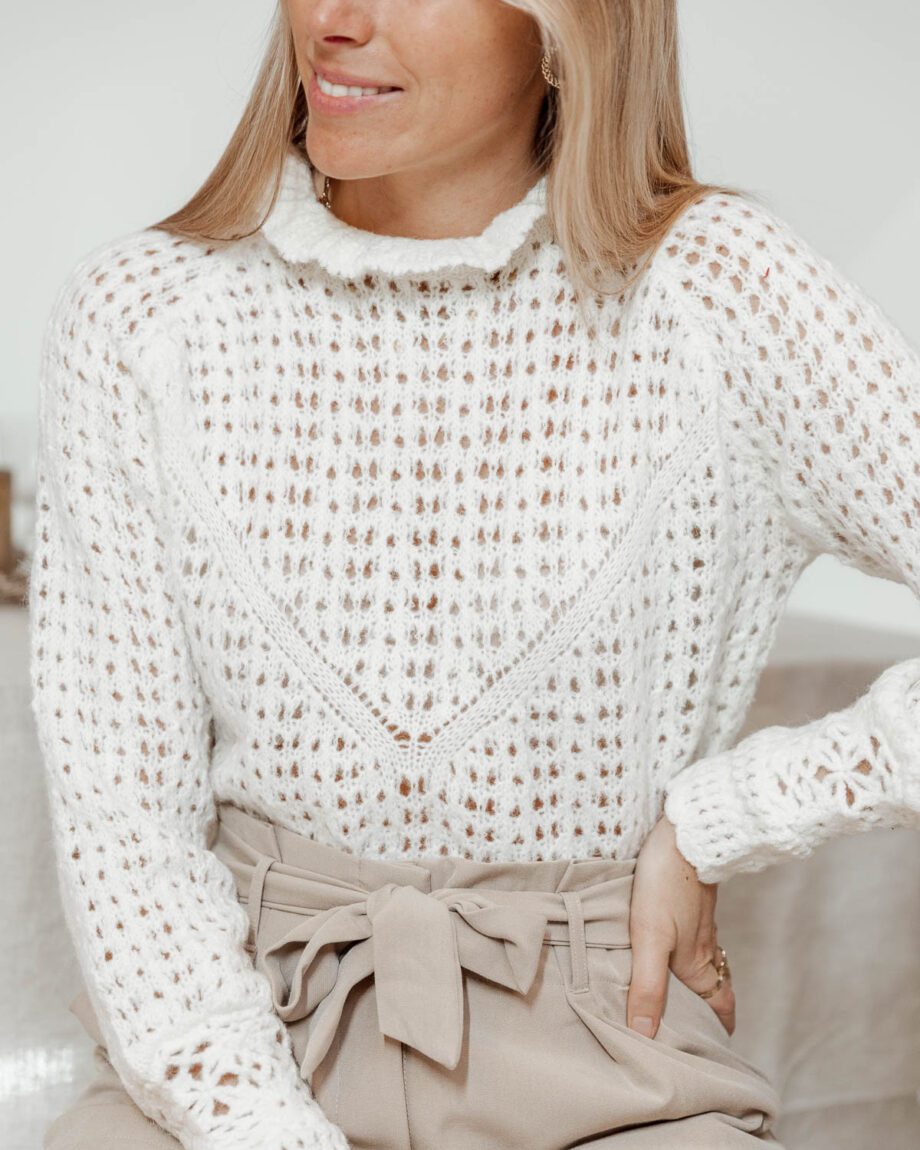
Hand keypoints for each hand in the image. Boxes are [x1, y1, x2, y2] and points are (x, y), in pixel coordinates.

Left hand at [625, 813, 734, 1038]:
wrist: (685, 832)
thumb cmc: (667, 884)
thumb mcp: (650, 938)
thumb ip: (648, 986)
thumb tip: (645, 1034)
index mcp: (698, 963)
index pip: (721, 1006)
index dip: (720, 1029)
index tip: (713, 1049)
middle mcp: (704, 946)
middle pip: (713, 987)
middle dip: (706, 1009)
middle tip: (692, 1027)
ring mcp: (699, 922)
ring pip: (703, 960)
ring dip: (694, 978)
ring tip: (674, 992)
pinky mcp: (690, 900)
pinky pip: (693, 935)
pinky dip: (684, 949)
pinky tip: (665, 944)